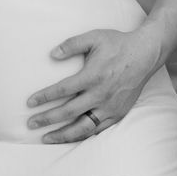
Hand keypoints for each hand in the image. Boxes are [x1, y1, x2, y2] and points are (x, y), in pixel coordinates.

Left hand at [25, 28, 164, 142]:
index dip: (44, 97)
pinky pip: (98, 129)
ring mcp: (110, 106)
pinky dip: (82, 135)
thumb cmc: (118, 44)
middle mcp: (101, 94)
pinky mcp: (118, 113)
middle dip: (47, 119)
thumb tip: (52, 54)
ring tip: (46, 138)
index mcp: (93, 76)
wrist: (146, 54)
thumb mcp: (95, 37)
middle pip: (68, 112)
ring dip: (62, 134)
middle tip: (30, 123)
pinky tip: (70, 137)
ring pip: (83, 127)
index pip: (63, 90)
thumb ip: (72, 44)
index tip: (30, 103)